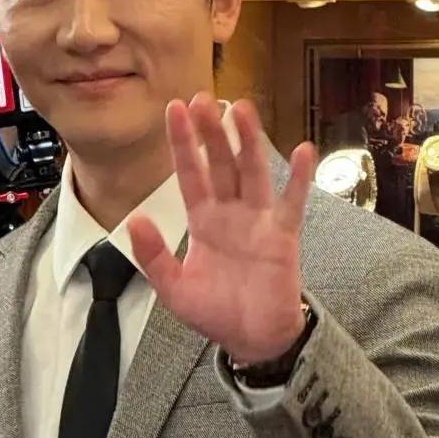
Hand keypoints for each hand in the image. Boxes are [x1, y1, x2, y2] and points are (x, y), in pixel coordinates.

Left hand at [128, 95, 314, 364]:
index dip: (183, 143)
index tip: (175, 109)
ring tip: (240, 109)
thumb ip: (153, 255)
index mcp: (204, 220)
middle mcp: (231, 212)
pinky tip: (304, 150)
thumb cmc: (216, 312)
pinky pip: (292, 203)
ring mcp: (259, 220)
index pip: (191, 173)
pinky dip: (299, 178)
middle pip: (221, 163)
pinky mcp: (283, 236)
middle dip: (211, 132)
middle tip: (203, 97)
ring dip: (248, 141)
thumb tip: (134, 219)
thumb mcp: (174, 288)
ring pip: (252, 173)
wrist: (252, 340)